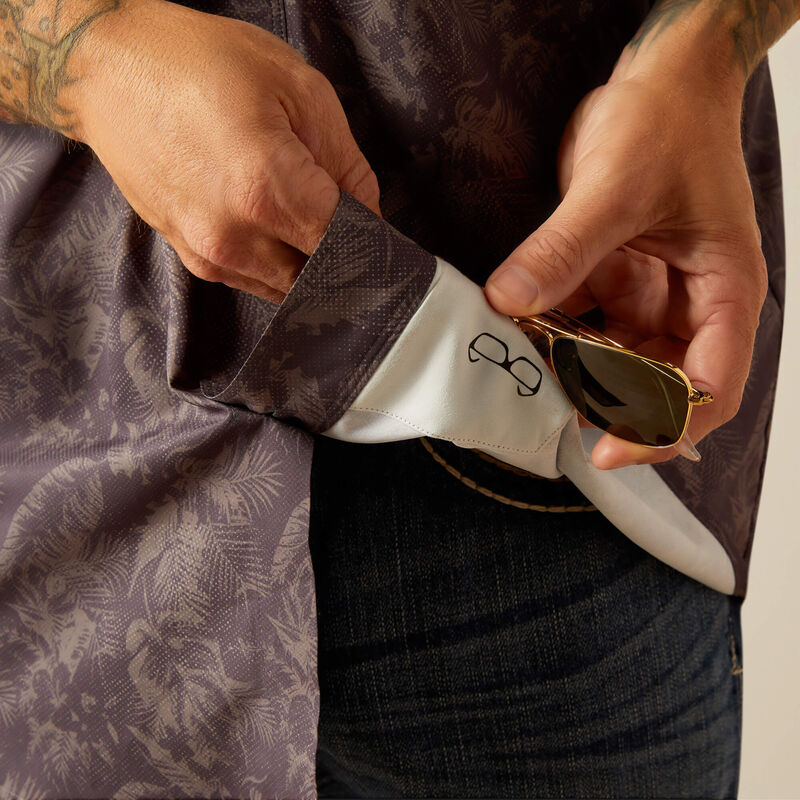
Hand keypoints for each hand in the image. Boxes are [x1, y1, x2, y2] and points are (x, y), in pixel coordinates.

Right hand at [69, 0, 378, 301]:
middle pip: (321, 275)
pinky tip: (273, 226)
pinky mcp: (193, 258)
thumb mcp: (299, 90)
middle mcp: (236, 235)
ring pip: (289, 286)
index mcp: (267, 189)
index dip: (374, 242)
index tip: (382, 234)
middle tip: (351, 226)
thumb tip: (370, 217)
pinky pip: (255, 280)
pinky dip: (276, 264)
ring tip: (304, 217)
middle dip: (344, 256)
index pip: (350, 247)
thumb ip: (348, 165)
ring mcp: (210, 253)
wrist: (110, 71)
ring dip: (308, 263)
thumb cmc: (198, 64)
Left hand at [484, 57, 766, 469]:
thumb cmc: (669, 120)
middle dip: (609, 405)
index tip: (609, 448)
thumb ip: (564, 249)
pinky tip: (520, 337)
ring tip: (528, 378)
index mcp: (723, 291)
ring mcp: (651, 294)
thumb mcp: (617, 187)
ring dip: (573, 372)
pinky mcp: (615, 279)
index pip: (711, 386)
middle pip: (660, 384)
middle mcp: (690, 303)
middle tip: (552, 414)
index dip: (666, 427)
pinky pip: (583, 324)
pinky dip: (554, 335)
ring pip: (614, 359)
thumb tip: (511, 301)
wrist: (659, 80)